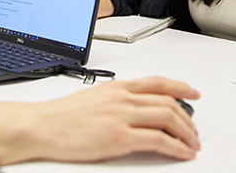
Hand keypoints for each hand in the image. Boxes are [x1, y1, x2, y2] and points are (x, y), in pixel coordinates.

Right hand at [29, 76, 199, 161]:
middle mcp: (123, 98)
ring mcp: (122, 116)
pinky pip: (158, 140)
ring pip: (168, 118)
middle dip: (188, 119)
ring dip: (186, 133)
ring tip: (191, 144)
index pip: (158, 82)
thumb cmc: (62, 116)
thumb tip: (133, 106)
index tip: (194, 93)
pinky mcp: (119, 137)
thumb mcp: (94, 97)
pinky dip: (176, 147)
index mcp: (117, 87)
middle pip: (169, 102)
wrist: (42, 126)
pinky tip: (181, 153)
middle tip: (194, 131)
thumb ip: (116, 99)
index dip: (181, 86)